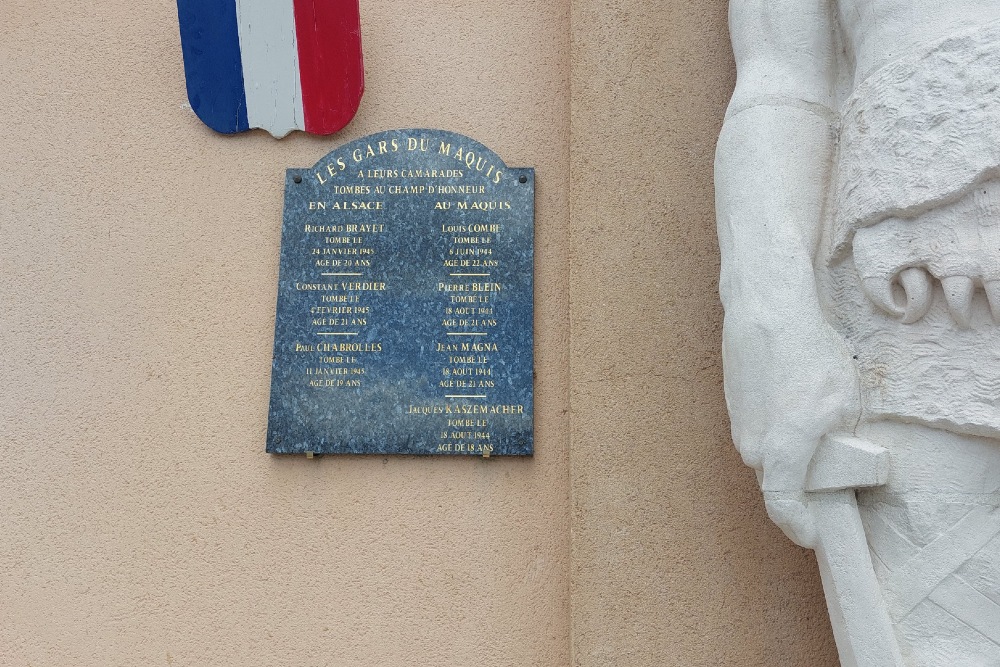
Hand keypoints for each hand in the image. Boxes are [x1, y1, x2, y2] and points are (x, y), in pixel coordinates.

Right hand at [722, 311, 859, 546]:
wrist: (765, 311)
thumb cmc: (807, 352)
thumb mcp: (844, 400)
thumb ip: (837, 439)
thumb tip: (833, 455)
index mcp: (783, 450)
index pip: (784, 506)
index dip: (800, 527)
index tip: (813, 534)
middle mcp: (753, 445)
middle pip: (777, 481)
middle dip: (801, 486)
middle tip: (830, 473)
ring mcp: (739, 425)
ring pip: (765, 456)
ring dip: (787, 455)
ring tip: (813, 428)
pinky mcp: (734, 407)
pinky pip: (757, 432)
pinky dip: (775, 431)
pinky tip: (792, 403)